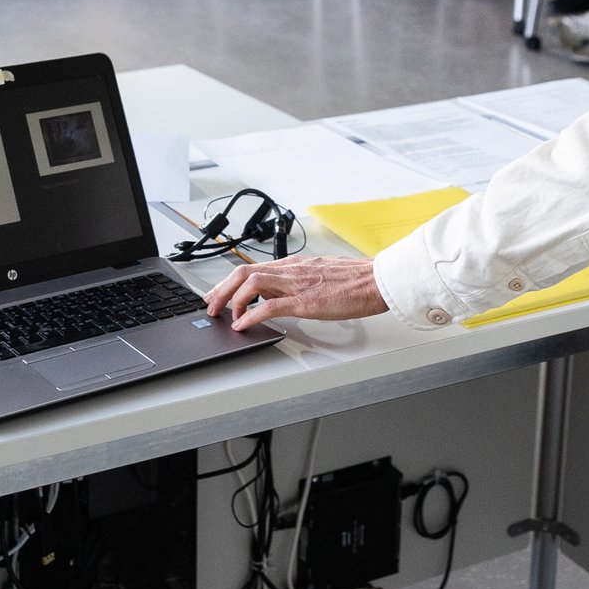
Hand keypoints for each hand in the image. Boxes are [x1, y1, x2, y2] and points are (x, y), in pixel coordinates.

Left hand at [205, 256, 388, 330]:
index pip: (253, 267)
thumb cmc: (356, 280)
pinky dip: (251, 315)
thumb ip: (301, 280)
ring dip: (231, 300)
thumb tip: (286, 291)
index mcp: (295, 264)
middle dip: (221, 289)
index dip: (229, 281)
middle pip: (243, 271)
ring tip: (225, 315)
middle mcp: (291, 270)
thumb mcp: (322, 274)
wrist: (377, 280)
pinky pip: (269, 306)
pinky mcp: (305, 301)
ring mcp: (296, 284)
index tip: (218, 294)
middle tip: (211, 306)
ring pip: (250, 283)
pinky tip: (243, 325)